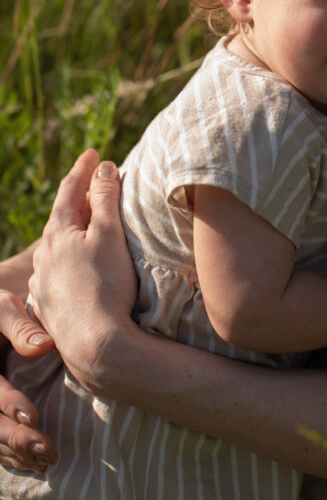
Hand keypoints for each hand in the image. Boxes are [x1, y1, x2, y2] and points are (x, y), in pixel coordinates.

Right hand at [0, 290, 57, 472]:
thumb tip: (45, 346)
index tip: (33, 417)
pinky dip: (9, 455)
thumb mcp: (1, 309)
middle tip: (47, 450)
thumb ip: (20, 327)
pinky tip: (33, 463)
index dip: (10, 403)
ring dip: (15, 453)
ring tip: (47, 460)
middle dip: (16, 438)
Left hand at [28, 148, 136, 391]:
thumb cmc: (106, 285)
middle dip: (79, 199)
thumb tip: (103, 168)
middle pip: (61, 218)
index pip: (69, 191)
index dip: (83, 170)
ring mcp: (45, 285)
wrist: (97, 346)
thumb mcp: (109, 233)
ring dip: (75, 231)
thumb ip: (106, 198)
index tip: (92, 153)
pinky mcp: (52, 308)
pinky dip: (71, 260)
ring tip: (90, 224)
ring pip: (58, 248)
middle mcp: (44, 258)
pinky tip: (78, 266)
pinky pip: (59, 273)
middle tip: (94, 183)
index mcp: (58, 234)